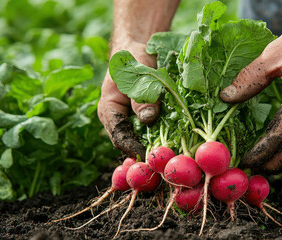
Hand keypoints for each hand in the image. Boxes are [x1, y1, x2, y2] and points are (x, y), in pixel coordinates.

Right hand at [97, 41, 159, 157]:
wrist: (138, 48)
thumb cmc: (134, 58)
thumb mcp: (139, 74)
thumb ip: (142, 96)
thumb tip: (148, 118)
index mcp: (108, 109)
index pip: (119, 136)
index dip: (134, 148)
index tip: (152, 154)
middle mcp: (116, 118)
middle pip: (129, 141)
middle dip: (145, 150)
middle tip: (164, 156)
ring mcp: (128, 118)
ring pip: (139, 137)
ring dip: (153, 143)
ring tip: (170, 150)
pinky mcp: (140, 116)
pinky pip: (148, 129)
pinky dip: (159, 133)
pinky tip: (173, 137)